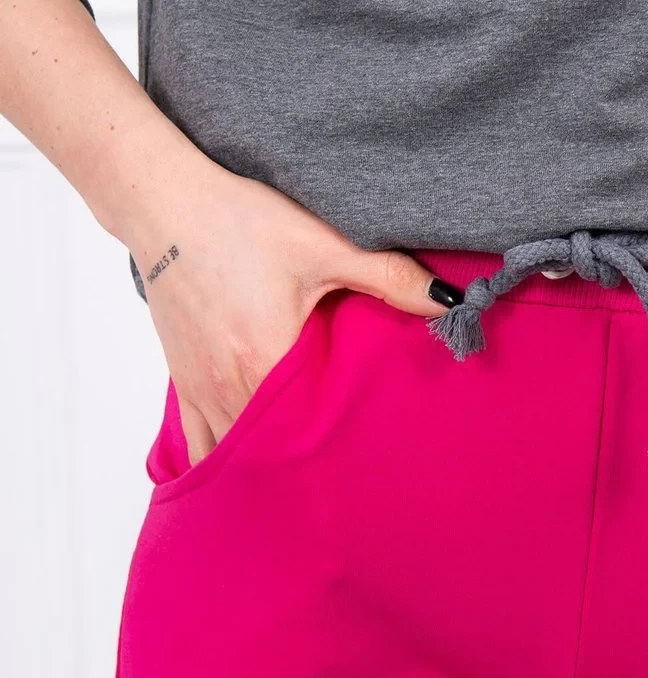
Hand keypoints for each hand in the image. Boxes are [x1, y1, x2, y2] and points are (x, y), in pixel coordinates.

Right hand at [126, 154, 460, 465]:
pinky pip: (199, 445)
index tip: (367, 454)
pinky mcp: (184, 383)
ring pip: (236, 454)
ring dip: (267, 464)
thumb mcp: (323, 243)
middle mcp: (230, 387)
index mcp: (267, 360)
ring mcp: (202, 390)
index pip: (310, 431)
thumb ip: (389, 276)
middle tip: (344, 472)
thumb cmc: (241, 222)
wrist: (166, 205)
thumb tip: (451, 301)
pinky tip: (249, 465)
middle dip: (307, 463)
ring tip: (303, 471)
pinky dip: (224, 459)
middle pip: (273, 450)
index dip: (339, 447)